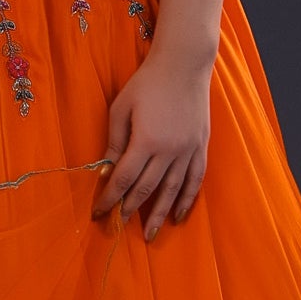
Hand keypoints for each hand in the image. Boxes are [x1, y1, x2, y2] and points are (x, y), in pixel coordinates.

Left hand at [91, 47, 212, 238]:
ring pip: (173, 190)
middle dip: (130, 210)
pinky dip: (187, 200)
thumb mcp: (121, 108)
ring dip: (159, 214)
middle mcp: (169, 150)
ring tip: (150, 234)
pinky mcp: (201, 147)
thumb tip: (107, 171)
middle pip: (146, 189)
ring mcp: (188, 150)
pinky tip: (178, 214)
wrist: (184, 65)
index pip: (124, 179)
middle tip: (118, 227)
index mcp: (146, 140)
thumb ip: (114, 140)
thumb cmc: (147, 83)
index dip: (109, 198)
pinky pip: (195, 180)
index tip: (99, 212)